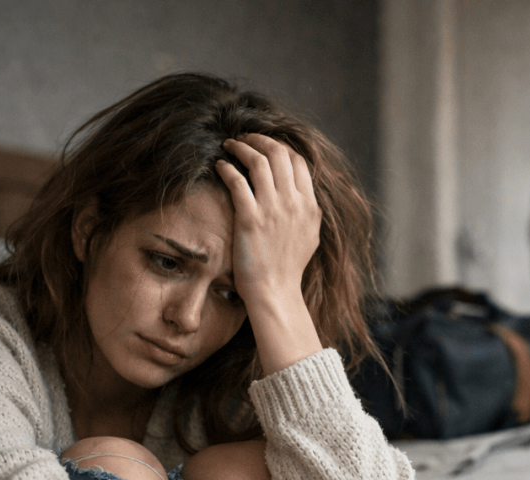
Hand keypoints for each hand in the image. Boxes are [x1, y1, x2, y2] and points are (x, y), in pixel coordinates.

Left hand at [216, 134, 321, 313]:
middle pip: (279, 153)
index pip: (298, 161)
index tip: (264, 146)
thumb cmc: (288, 268)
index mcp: (309, 206)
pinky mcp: (250, 219)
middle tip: (244, 138)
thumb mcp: (310, 236)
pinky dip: (227, 167)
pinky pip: (237, 181)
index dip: (280, 147)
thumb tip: (302, 194)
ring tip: (229, 145)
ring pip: (258, 161)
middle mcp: (293, 204)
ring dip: (242, 147)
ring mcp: (272, 210)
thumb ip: (307, 212)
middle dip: (259, 139)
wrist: (275, 291)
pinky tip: (220, 166)